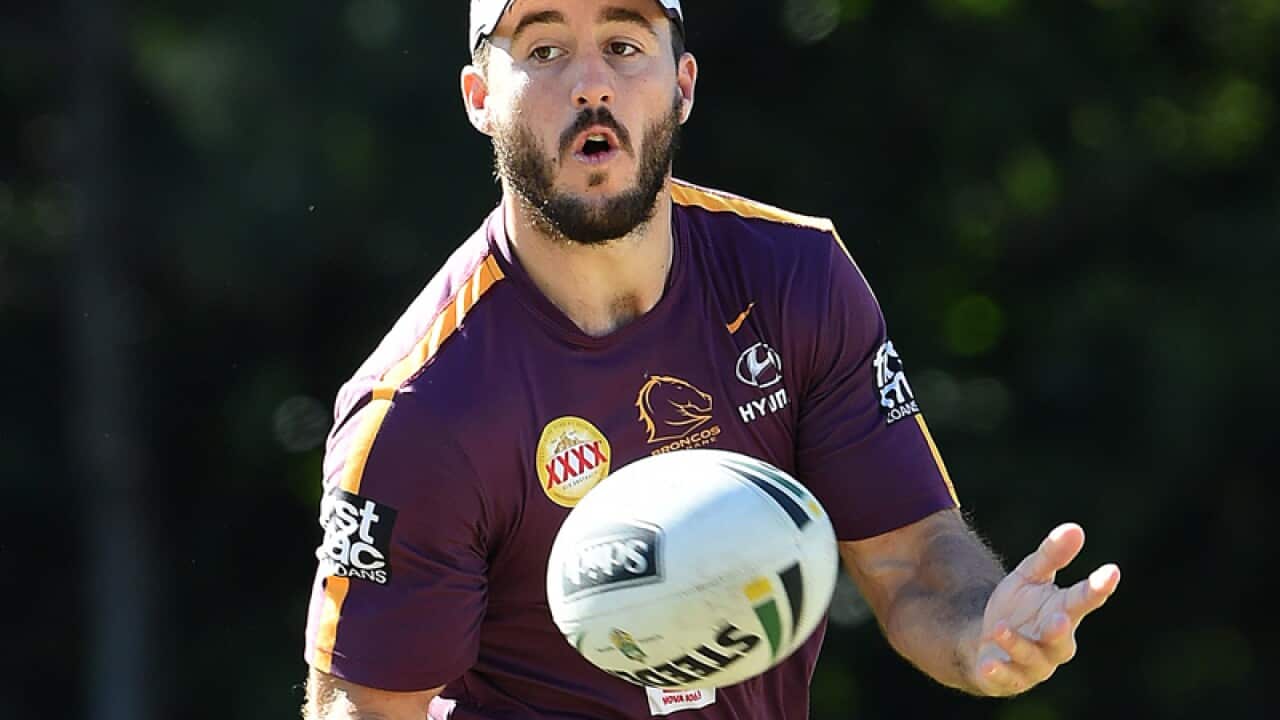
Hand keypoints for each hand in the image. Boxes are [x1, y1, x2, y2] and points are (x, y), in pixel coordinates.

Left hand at [972, 523, 1119, 695]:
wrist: (984, 640)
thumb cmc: (1017, 607)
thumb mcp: (1029, 576)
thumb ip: (1051, 556)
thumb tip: (1076, 528)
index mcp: (1064, 612)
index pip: (1084, 600)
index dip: (1098, 587)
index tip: (1112, 570)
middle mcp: (1055, 642)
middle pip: (1062, 638)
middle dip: (1059, 631)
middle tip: (1058, 619)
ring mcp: (1034, 664)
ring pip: (1031, 658)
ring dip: (1017, 644)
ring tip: (998, 628)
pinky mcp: (1010, 679)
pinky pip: (1006, 678)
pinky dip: (998, 672)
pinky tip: (987, 663)